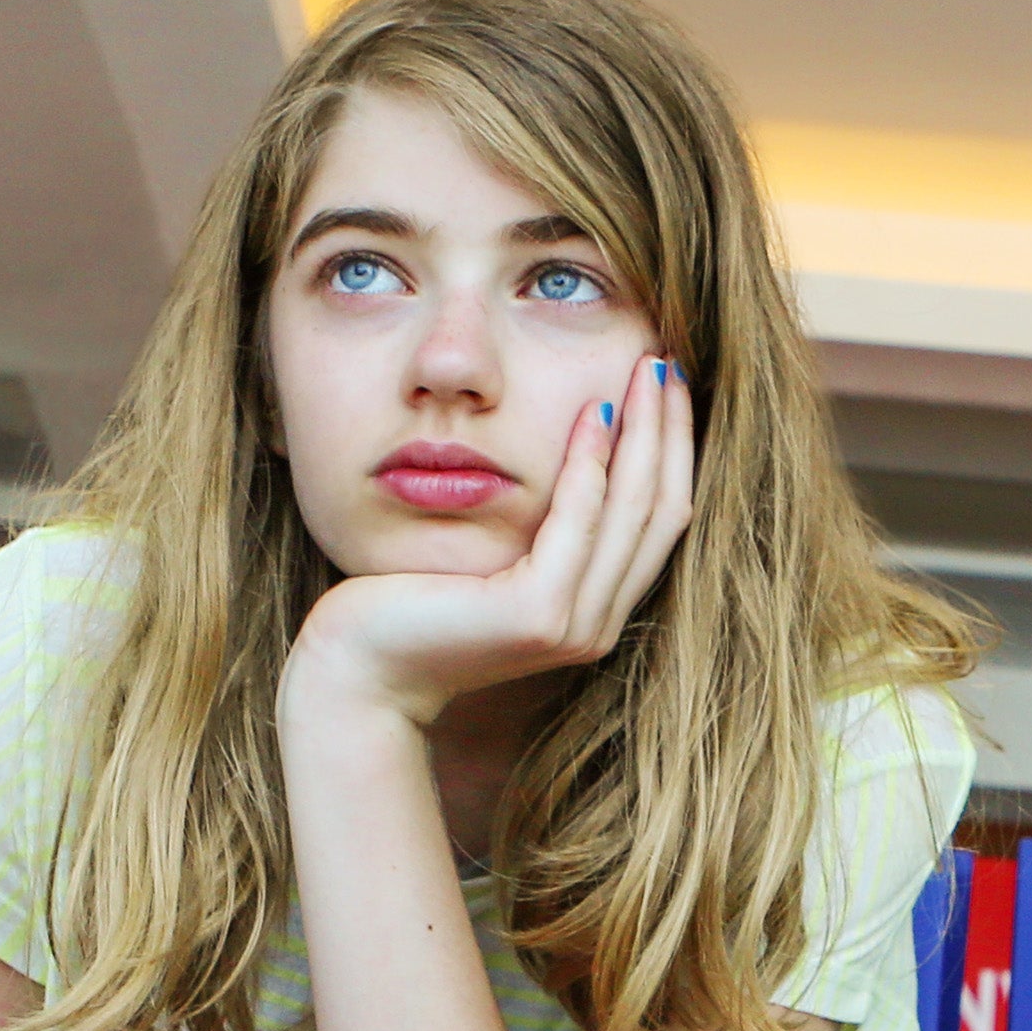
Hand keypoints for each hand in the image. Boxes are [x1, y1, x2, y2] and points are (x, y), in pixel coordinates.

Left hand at [288, 358, 692, 725]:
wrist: (359, 669)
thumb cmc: (408, 602)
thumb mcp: (491, 554)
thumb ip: (539, 523)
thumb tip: (574, 438)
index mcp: (593, 610)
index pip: (659, 520)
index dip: (672, 449)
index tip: (667, 384)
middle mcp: (596, 626)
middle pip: (662, 511)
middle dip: (671, 431)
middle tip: (666, 361)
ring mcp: (573, 625)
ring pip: (633, 512)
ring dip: (646, 434)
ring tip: (646, 369)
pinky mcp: (537, 615)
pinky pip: (578, 523)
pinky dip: (591, 464)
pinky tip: (591, 412)